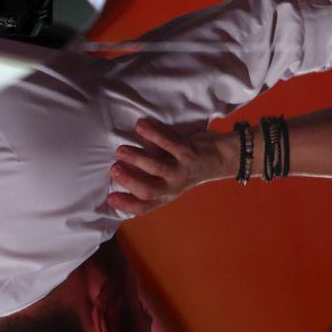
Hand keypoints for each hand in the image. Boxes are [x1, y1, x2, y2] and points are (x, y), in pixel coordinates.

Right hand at [108, 119, 232, 216]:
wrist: (222, 159)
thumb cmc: (188, 167)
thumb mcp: (171, 179)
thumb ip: (150, 177)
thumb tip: (120, 170)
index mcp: (166, 194)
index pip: (144, 206)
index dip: (126, 205)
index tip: (109, 199)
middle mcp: (173, 186)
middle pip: (148, 190)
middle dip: (129, 181)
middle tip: (113, 169)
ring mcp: (182, 170)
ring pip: (158, 168)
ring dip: (137, 159)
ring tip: (121, 150)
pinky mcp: (189, 153)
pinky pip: (170, 144)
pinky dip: (154, 134)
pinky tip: (140, 125)